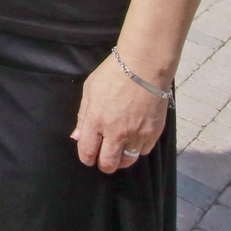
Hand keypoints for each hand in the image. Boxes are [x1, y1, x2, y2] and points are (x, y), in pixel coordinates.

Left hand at [71, 54, 169, 173]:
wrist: (144, 66)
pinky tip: (135, 138)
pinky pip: (144, 150)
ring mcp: (136, 134)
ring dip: (122, 158)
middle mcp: (116, 132)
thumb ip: (83, 116)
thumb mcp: (90, 90)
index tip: (89, 156)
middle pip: (108, 163)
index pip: (87, 152)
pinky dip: (138, 148)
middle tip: (104, 158)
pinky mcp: (153, 132)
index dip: (87, 158)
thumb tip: (78, 137)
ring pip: (127, 161)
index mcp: (96, 121)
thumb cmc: (113, 73)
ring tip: (120, 150)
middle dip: (104, 164)